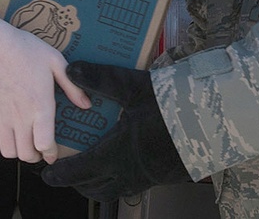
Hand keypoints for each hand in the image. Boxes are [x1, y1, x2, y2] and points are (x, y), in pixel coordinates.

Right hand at [0, 10, 90, 163]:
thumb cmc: (23, 48)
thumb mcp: (54, 61)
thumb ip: (72, 85)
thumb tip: (87, 104)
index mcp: (40, 105)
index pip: (45, 144)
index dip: (50, 153)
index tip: (52, 153)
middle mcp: (20, 117)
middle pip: (27, 154)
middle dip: (35, 156)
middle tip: (38, 149)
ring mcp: (1, 117)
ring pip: (8, 152)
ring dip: (16, 153)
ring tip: (22, 144)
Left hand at [40, 61, 190, 200]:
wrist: (212, 122)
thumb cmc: (170, 105)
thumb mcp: (132, 86)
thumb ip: (100, 78)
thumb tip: (70, 69)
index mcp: (115, 154)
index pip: (79, 171)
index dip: (60, 174)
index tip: (46, 174)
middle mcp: (127, 173)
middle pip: (93, 188)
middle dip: (76, 182)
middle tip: (65, 172)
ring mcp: (146, 178)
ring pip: (112, 190)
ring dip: (96, 184)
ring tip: (91, 171)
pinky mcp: (162, 177)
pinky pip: (132, 185)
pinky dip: (118, 179)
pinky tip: (123, 161)